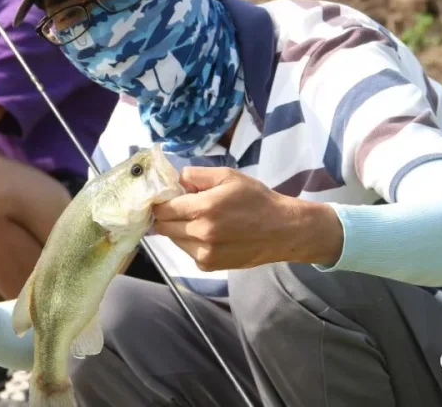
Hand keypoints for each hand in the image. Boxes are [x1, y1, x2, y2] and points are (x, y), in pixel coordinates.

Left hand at [152, 167, 343, 270]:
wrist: (282, 230)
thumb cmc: (256, 199)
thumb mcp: (228, 176)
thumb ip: (196, 175)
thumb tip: (175, 180)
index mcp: (203, 208)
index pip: (162, 209)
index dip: (159, 202)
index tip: (163, 197)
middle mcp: (200, 233)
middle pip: (163, 226)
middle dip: (166, 216)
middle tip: (180, 207)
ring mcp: (203, 252)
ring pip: (174, 239)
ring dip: (179, 229)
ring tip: (199, 219)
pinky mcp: (208, 265)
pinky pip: (188, 251)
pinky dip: (191, 242)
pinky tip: (210, 234)